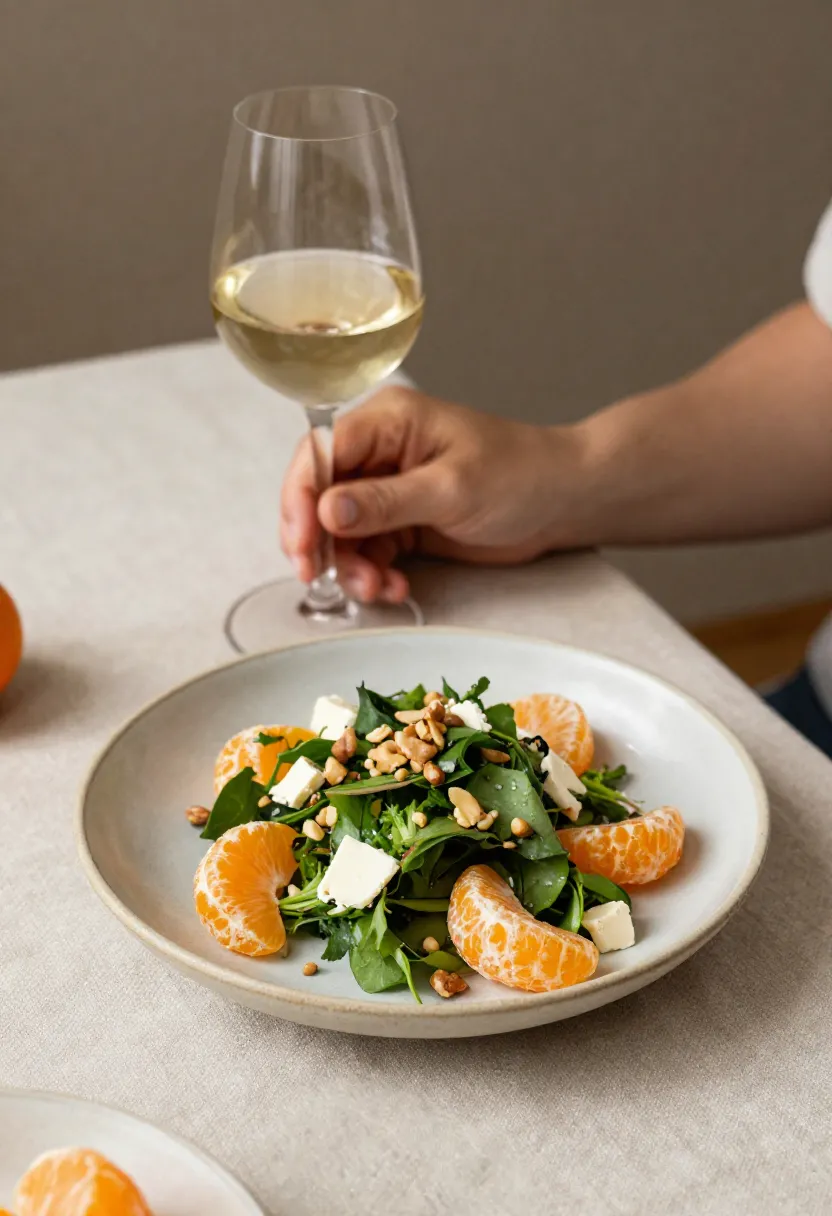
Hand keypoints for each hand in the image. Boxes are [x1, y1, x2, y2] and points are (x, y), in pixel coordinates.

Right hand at [280, 386, 584, 602]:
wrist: (564, 502)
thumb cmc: (521, 475)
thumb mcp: (451, 488)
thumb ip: (385, 502)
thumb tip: (325, 512)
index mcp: (388, 422)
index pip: (320, 454)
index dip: (300, 498)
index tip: (301, 542)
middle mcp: (381, 451)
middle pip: (319, 495)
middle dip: (317, 540)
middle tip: (319, 577)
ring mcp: (389, 488)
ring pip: (340, 531)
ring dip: (350, 565)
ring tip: (375, 589)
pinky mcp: (403, 520)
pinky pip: (369, 549)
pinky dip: (374, 573)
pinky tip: (394, 588)